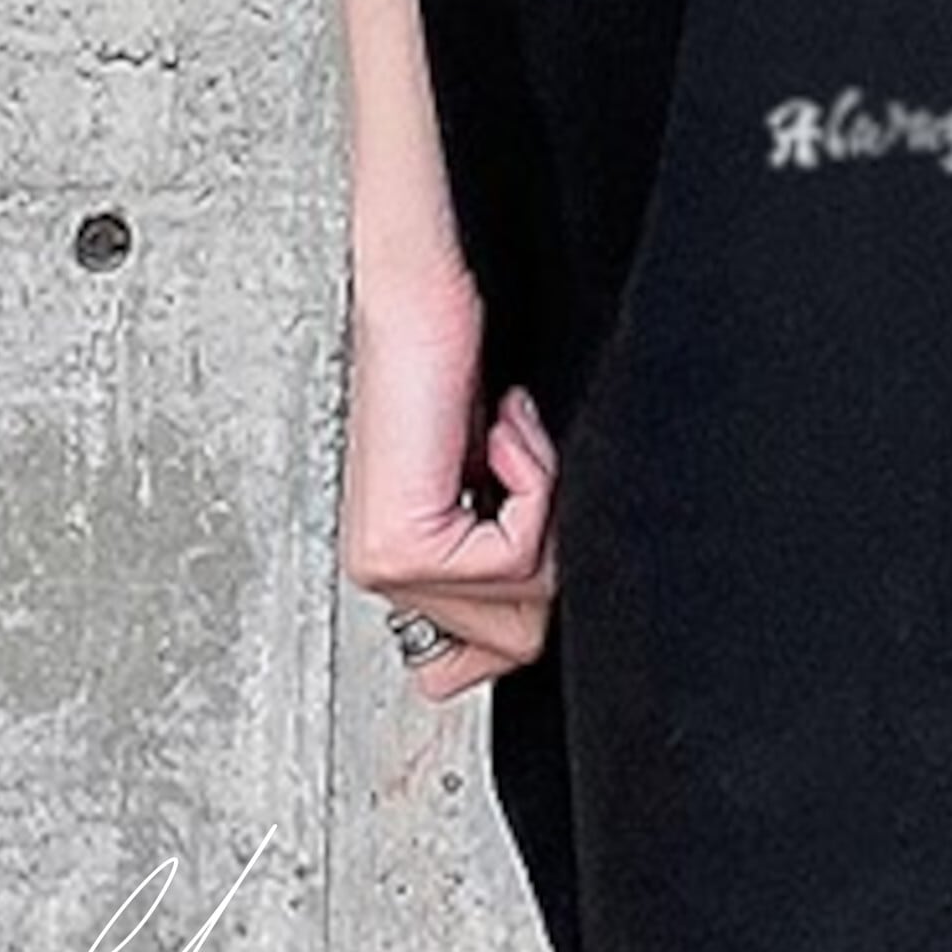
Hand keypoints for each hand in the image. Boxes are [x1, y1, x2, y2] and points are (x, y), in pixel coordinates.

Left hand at [338, 245, 557, 701]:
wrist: (426, 294)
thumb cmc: (463, 359)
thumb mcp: (502, 476)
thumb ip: (519, 547)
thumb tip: (564, 604)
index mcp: (410, 568)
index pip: (491, 656)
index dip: (539, 588)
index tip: (530, 500)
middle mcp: (389, 578)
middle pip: (518, 643)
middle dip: (551, 549)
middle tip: (523, 466)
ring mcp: (387, 568)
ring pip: (526, 604)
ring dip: (546, 507)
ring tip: (510, 442)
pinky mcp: (400, 548)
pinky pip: (516, 558)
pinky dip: (537, 487)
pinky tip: (501, 434)